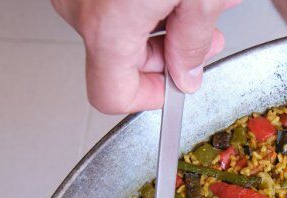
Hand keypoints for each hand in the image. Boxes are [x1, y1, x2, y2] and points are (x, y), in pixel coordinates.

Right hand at [52, 0, 240, 112]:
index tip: (177, 84)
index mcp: (108, 26)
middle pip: (120, 59)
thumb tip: (187, 72)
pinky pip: (111, 2)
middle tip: (206, 34)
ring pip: (118, 27)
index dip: (150, 98)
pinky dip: (144, 0)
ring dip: (163, 22)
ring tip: (200, 0)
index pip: (112, 96)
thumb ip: (194, 40)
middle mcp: (80, 8)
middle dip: (170, 51)